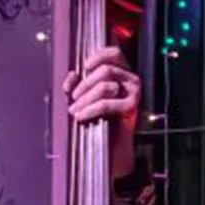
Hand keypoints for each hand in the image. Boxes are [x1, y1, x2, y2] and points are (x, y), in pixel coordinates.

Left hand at [63, 45, 140, 181]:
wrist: (112, 150)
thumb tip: (71, 77)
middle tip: (73, 98)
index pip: (114, 54)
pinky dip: (90, 109)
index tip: (83, 66)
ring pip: (105, 85)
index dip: (98, 56)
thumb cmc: (99, 121)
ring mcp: (133, 93)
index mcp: (121, 73)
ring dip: (84, 98)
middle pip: (105, 70)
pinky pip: (106, 103)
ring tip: (74, 110)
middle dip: (84, 85)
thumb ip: (80, 84)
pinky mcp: (132, 108)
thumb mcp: (87, 98)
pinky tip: (80, 116)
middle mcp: (130, 80)